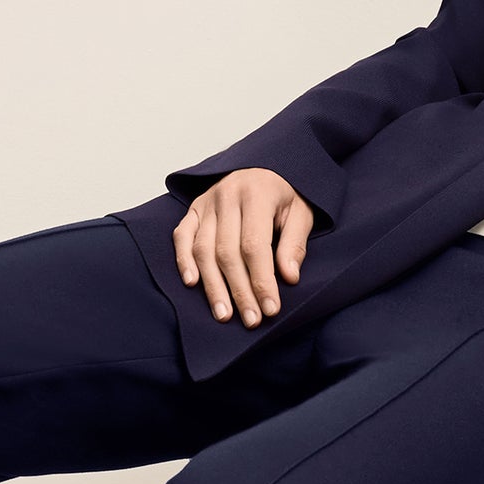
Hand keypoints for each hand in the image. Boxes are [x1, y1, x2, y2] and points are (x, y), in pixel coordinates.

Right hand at [172, 167, 313, 327]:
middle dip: (239, 290)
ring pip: (203, 249)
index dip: (261, 281)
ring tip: (224, 314)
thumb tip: (288, 277)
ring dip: (212, 286)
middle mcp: (227, 195)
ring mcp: (206, 202)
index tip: (270, 309)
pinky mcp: (194, 209)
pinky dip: (183, 260)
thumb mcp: (301, 212)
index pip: (255, 245)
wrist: (266, 164)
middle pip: (227, 252)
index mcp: (256, 193)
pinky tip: (192, 283)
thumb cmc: (285, 193)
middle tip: (250, 320)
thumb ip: (295, 243)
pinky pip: (182, 236)